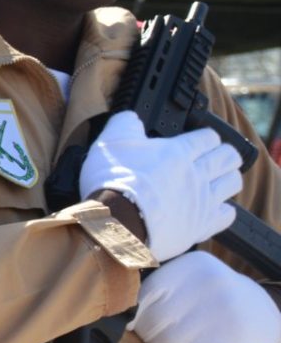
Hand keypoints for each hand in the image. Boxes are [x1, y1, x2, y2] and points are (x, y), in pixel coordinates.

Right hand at [78, 111, 240, 261]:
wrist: (115, 223)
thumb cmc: (112, 183)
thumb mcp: (110, 142)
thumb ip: (124, 124)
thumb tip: (131, 117)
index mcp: (179, 151)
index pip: (209, 137)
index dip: (204, 137)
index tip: (197, 141)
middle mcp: (197, 173)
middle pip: (229, 156)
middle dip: (223, 155)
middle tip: (211, 159)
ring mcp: (203, 199)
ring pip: (233, 182)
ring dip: (227, 179)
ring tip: (215, 181)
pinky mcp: (202, 225)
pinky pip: (227, 215)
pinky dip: (222, 211)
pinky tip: (210, 210)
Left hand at [130, 252, 280, 342]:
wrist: (267, 315)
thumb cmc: (212, 304)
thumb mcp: (189, 285)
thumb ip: (156, 294)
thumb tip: (112, 319)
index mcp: (188, 266)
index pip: (141, 297)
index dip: (132, 318)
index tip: (137, 327)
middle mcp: (204, 282)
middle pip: (149, 325)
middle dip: (151, 340)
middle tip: (167, 340)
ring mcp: (221, 309)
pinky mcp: (230, 338)